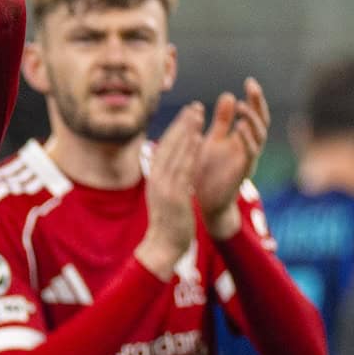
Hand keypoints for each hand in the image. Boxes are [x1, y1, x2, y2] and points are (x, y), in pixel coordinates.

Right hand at [136, 102, 203, 279]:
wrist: (162, 247)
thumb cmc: (167, 226)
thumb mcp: (165, 200)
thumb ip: (169, 184)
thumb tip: (175, 172)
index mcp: (155, 179)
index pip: (165, 148)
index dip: (177, 130)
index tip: (187, 116)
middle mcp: (157, 178)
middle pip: (169, 145)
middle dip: (182, 124)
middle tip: (194, 107)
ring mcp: (165, 185)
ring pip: (176, 151)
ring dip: (187, 131)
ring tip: (198, 114)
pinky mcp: (175, 194)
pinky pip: (184, 168)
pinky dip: (190, 151)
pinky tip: (198, 138)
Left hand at [195, 77, 270, 237]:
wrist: (204, 200)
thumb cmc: (209, 170)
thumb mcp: (214, 139)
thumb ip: (223, 120)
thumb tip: (229, 94)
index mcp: (242, 138)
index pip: (253, 114)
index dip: (254, 98)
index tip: (249, 81)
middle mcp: (249, 147)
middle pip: (261, 121)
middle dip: (258, 103)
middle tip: (252, 86)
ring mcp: (248, 159)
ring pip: (259, 136)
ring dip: (252, 120)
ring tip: (243, 106)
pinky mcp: (243, 171)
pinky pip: (250, 153)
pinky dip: (247, 139)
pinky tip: (241, 127)